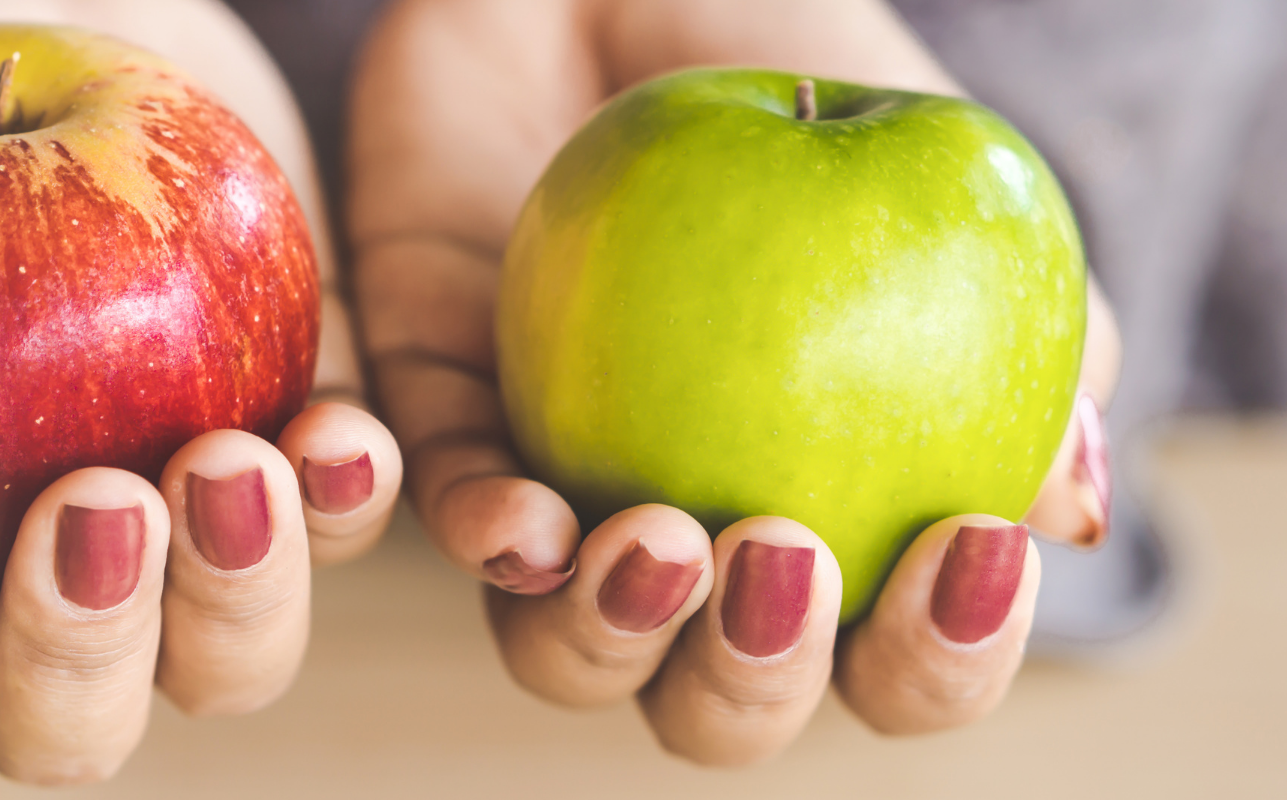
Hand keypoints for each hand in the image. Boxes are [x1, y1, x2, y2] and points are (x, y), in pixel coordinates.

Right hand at [0, 0, 399, 782]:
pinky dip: (349, 496)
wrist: (1, 32)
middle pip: (63, 724)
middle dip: (76, 648)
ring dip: (235, 595)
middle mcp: (37, 599)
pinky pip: (343, 523)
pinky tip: (340, 434)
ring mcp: (179, 545)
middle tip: (91, 504)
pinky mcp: (294, 462)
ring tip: (228, 466)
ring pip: (222, 658)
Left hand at [349, 0, 1118, 762]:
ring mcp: (556, 480)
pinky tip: (528, 527)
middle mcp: (688, 525)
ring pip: (564, 650)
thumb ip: (1035, 327)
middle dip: (758, 680)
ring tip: (667, 541)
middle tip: (789, 559)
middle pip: (717, 700)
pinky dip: (482, 535)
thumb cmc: (789, 67)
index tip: (973, 550)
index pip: (891, 651)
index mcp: (825, 504)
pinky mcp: (436, 411)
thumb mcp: (941, 175)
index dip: (941, 656)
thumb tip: (1075, 502)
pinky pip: (437, 512)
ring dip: (611, 636)